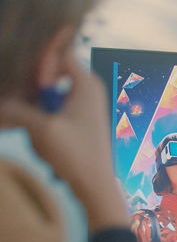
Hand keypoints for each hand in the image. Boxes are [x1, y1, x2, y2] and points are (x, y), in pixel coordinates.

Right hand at [0, 52, 127, 230]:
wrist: (96, 186)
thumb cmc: (76, 154)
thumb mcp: (42, 129)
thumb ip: (16, 109)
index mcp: (87, 84)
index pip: (60, 55)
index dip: (41, 65)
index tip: (31, 83)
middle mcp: (87, 91)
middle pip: (49, 78)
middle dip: (31, 95)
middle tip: (21, 110)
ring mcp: (82, 108)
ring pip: (46, 100)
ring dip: (34, 117)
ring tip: (39, 138)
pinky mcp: (76, 124)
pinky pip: (51, 117)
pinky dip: (41, 128)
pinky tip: (44, 147)